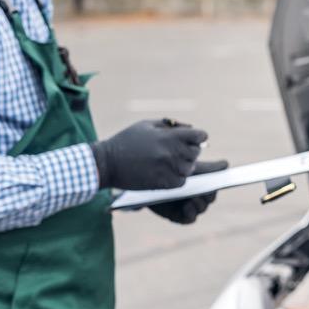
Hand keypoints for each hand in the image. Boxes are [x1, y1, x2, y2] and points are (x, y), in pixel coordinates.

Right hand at [91, 119, 207, 189]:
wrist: (108, 163)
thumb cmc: (127, 140)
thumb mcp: (147, 125)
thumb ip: (170, 125)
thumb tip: (191, 129)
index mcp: (169, 137)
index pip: (200, 136)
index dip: (198, 136)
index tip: (192, 138)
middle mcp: (171, 153)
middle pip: (196, 152)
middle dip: (190, 150)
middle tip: (178, 151)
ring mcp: (167, 169)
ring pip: (190, 168)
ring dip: (184, 165)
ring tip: (171, 162)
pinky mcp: (162, 184)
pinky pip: (181, 182)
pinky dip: (178, 178)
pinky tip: (167, 172)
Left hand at [149, 159, 228, 224]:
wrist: (147, 181)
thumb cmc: (170, 172)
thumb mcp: (188, 167)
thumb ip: (207, 168)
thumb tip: (225, 164)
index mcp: (203, 184)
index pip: (216, 186)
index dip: (220, 184)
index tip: (220, 181)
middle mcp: (198, 198)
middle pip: (210, 198)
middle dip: (209, 194)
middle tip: (206, 188)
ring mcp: (189, 208)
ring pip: (202, 208)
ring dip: (200, 203)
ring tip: (194, 196)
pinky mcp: (178, 216)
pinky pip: (190, 218)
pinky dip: (191, 213)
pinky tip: (188, 205)